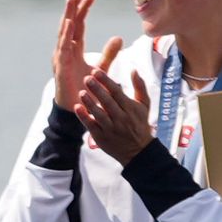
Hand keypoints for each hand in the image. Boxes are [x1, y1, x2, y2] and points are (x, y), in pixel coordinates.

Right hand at [48, 0, 99, 115]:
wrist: (78, 108)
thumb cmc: (85, 89)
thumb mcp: (101, 67)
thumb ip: (109, 53)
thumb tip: (119, 37)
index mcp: (74, 49)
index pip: (79, 25)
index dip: (84, 10)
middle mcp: (65, 51)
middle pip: (69, 25)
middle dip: (73, 7)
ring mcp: (61, 58)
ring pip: (64, 33)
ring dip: (68, 16)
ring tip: (71, 1)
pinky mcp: (61, 68)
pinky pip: (63, 48)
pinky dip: (66, 35)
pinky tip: (70, 23)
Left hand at [73, 40, 151, 160]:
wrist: (138, 151)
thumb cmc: (140, 124)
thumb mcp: (144, 105)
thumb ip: (139, 87)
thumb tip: (134, 70)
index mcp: (130, 108)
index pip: (116, 92)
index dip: (105, 81)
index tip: (96, 71)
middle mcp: (121, 118)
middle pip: (107, 101)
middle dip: (96, 89)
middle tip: (86, 78)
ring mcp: (110, 128)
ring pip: (98, 114)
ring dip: (89, 103)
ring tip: (81, 92)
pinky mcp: (101, 137)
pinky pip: (91, 126)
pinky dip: (84, 117)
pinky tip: (77, 107)